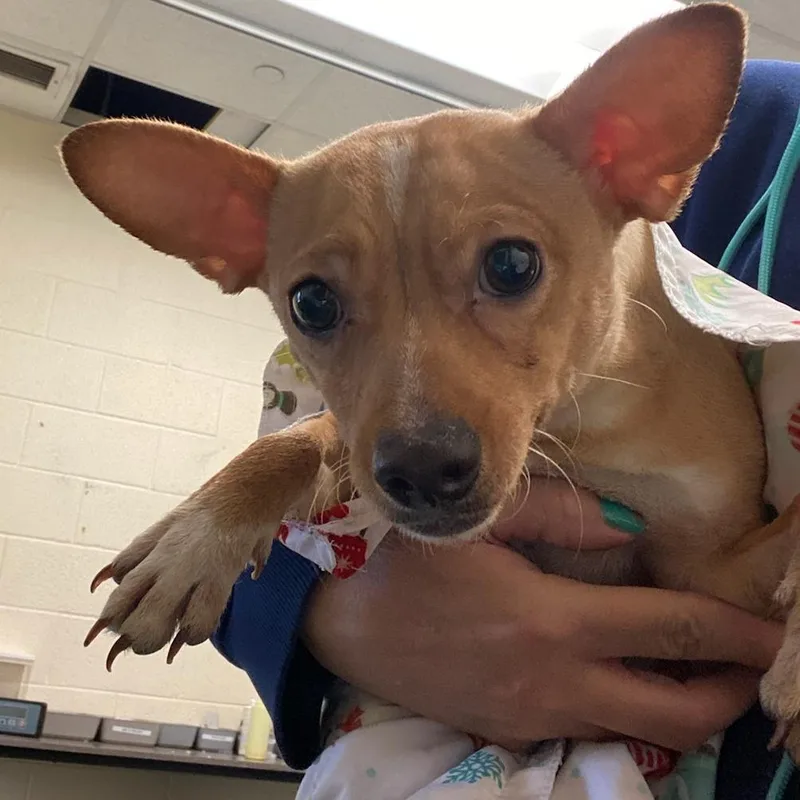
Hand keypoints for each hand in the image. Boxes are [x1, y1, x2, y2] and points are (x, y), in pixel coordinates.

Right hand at [303, 479, 782, 750]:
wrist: (343, 628)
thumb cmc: (405, 565)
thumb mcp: (476, 521)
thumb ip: (557, 513)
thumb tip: (628, 525)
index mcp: (553, 622)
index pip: (673, 631)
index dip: (735, 632)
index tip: (772, 628)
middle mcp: (556, 684)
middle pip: (676, 712)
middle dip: (729, 692)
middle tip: (749, 663)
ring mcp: (535, 718)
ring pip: (639, 733)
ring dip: (683, 706)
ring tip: (698, 671)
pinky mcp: (513, 732)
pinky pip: (592, 731)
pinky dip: (628, 712)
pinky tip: (622, 677)